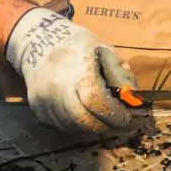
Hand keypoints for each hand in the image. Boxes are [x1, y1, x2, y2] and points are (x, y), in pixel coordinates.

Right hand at [5, 7, 136, 135]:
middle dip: (104, 127)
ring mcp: (44, 101)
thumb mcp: (103, 48)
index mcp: (77, 69)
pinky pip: (61, 125)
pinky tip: (85, 115)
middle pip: (83, 120)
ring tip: (104, 121)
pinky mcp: (37, 110)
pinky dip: (76, 125)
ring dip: (91, 128)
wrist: (38, 41)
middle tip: (117, 126)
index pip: (96, 101)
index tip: (126, 119)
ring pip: (72, 127)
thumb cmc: (76, 44)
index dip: (114, 114)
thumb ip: (120, 73)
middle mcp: (57, 88)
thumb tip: (134, 99)